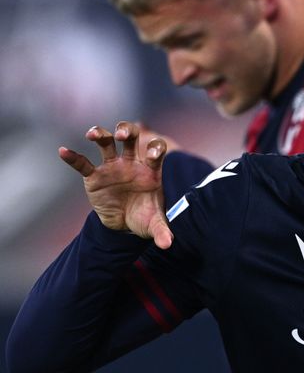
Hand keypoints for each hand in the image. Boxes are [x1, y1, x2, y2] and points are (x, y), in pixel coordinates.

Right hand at [58, 121, 172, 248]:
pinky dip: (73, 157)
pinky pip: (83, 164)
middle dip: (126, 131)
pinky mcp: (95, 177)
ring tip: (93, 134)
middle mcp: (132, 163)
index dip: (155, 148)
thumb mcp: (154, 225)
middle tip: (121, 135)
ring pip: (106, 143)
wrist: (124, 225)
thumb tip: (168, 244)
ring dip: (100, 134)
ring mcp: (113, 167)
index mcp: (151, 169)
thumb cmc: (143, 217)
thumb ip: (162, 232)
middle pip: (131, 137)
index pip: (156, 149)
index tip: (151, 153)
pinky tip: (63, 151)